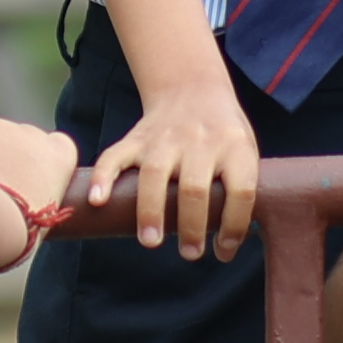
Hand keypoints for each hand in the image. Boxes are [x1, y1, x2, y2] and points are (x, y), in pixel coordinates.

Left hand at [0, 112, 82, 224]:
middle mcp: (30, 133)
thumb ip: (40, 202)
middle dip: (10, 158)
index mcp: (58, 155)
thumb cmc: (12, 232)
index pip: (59, 147)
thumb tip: (28, 211)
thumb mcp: (42, 223)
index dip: (43, 165)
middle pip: (22, 139)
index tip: (31, 185)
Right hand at [84, 75, 263, 258]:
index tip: (223, 251)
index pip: (240, 191)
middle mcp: (200, 141)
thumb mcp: (245, 151)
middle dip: (192, 226)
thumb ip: (239, 192)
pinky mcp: (136, 138)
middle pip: (195, 188)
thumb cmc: (223, 135)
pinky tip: (97, 201)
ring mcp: (165, 138)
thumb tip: (228, 248)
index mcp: (235, 147)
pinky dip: (104, 178)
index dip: (234, 226)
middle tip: (190, 254)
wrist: (192, 88)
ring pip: (155, 175)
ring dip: (151, 211)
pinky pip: (116, 156)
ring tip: (151, 242)